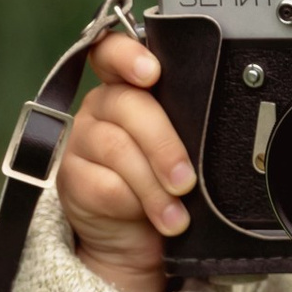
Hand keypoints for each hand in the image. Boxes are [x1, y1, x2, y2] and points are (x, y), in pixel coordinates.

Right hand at [53, 31, 193, 291]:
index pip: (114, 52)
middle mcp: (102, 105)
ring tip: (177, 213)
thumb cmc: (168, 184)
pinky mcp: (71, 178)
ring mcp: (82, 140)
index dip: (127, 56)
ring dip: (154, 185)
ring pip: (118, 149)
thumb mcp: (185, 150)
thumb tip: (219, 129)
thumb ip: (190, 128)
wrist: (140, 239)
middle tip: (186, 180)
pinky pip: (104, 185)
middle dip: (164, 145)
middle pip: (129, 106)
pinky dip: (135, 205)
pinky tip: (154, 220)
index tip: (151, 73)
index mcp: (130, 87)